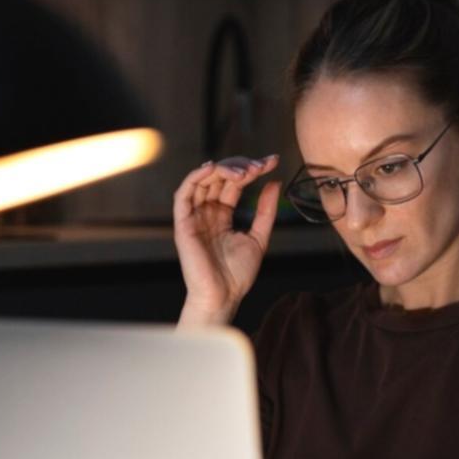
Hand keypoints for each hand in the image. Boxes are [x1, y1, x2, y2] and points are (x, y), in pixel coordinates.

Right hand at [173, 154, 280, 321]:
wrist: (222, 297)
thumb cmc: (237, 275)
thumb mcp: (259, 237)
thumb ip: (265, 211)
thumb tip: (275, 182)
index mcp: (222, 214)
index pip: (235, 183)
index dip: (252, 169)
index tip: (273, 161)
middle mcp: (206, 211)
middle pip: (220, 177)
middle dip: (241, 166)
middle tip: (260, 166)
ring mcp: (194, 216)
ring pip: (203, 180)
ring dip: (223, 169)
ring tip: (244, 170)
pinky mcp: (183, 223)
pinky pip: (184, 194)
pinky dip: (196, 177)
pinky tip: (213, 168)